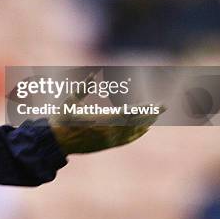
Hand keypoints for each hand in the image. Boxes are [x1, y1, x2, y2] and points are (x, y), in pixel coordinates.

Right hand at [49, 73, 164, 154]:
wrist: (56, 141)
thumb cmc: (61, 119)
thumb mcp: (70, 100)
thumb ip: (83, 87)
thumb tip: (93, 73)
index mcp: (101, 119)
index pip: (129, 114)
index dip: (144, 109)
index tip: (155, 104)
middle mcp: (108, 131)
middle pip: (136, 122)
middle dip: (151, 113)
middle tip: (164, 106)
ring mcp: (109, 140)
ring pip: (134, 132)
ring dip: (146, 122)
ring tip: (156, 114)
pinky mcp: (107, 145)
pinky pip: (128, 140)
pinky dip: (138, 133)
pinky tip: (145, 128)